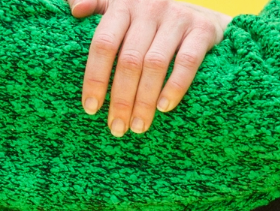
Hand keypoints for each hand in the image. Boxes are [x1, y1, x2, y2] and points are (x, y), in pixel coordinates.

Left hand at [67, 0, 230, 136]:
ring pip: (154, 64)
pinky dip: (175, 86)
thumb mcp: (125, 6)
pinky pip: (187, 62)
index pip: (103, 43)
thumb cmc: (158, 18)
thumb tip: (73, 11)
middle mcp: (148, 8)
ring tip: (139, 127)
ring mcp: (177, 18)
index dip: (95, 77)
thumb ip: (98, 4)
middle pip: (129, 59)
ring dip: (145, 100)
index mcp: (124, 4)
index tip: (91, 108)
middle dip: (121, 98)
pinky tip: (164, 108)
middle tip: (117, 128)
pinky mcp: (202, 31)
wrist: (206, 16)